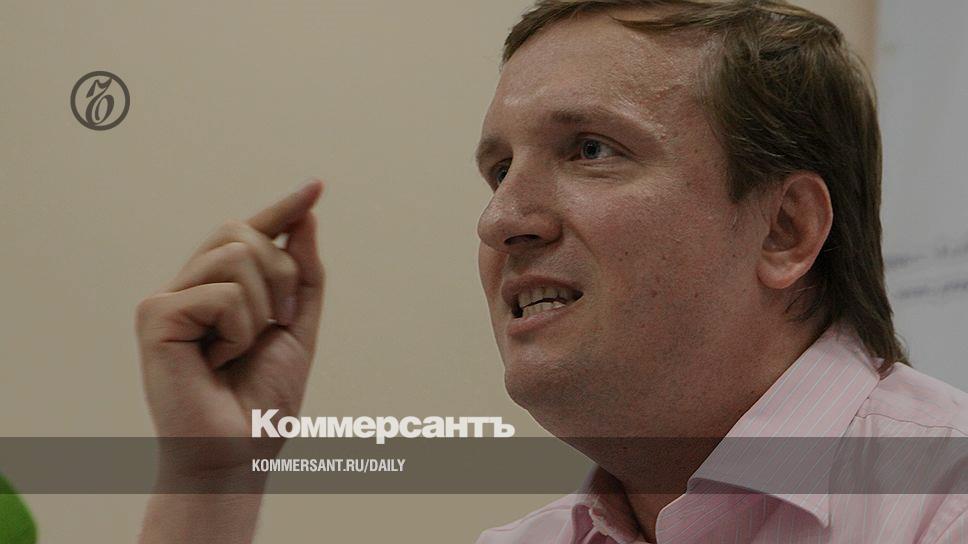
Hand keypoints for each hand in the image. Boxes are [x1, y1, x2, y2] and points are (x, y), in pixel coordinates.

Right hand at [135, 180, 324, 477]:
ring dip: (260, 307)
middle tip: (276, 323)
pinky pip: (221, 292)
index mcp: (218, 288)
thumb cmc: (264, 397)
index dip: (283, 207)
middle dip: (279, 273)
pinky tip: (219, 360)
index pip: (249, 232)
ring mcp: (166, 299)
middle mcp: (187, 286)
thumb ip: (301, 273)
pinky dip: (238, 329)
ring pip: (235, 255)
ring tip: (241, 349)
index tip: (317, 186)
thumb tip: (306, 216)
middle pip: (241, 231)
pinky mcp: (155, 316)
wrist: (242, 449)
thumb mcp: (296, 326)